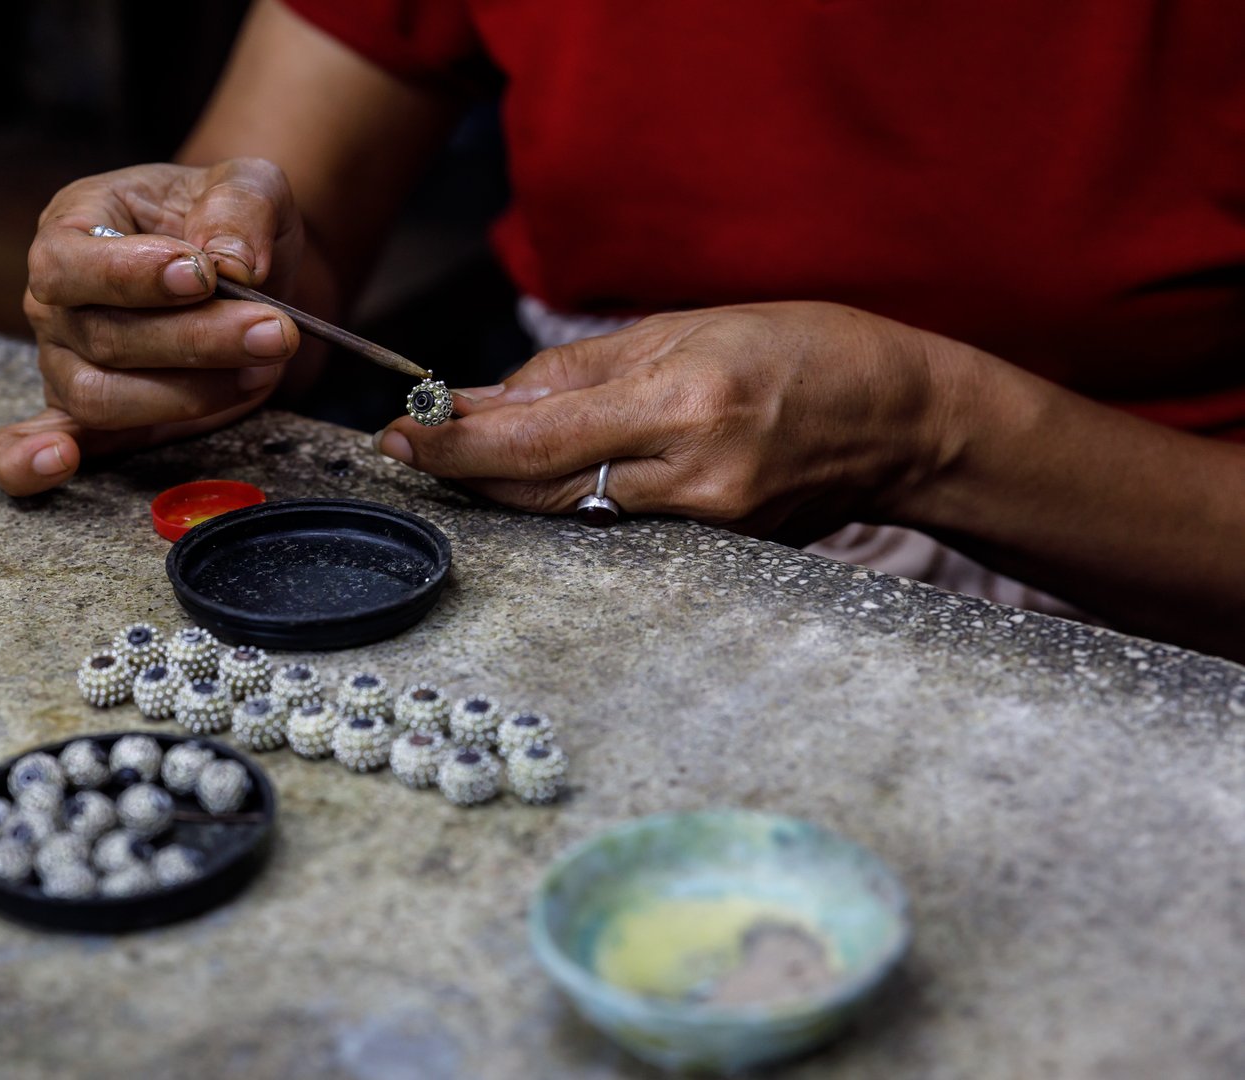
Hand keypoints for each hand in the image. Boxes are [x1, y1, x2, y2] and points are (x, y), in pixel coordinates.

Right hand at [0, 159, 306, 495]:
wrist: (250, 274)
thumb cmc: (230, 221)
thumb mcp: (250, 185)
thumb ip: (242, 207)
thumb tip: (233, 261)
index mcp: (77, 225)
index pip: (72, 260)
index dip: (132, 275)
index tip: (205, 275)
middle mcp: (57, 300)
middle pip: (101, 336)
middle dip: (194, 339)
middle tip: (274, 330)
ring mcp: (65, 362)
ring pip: (102, 397)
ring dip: (185, 393)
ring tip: (256, 369)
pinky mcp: (88, 417)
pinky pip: (31, 448)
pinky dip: (30, 465)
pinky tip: (58, 463)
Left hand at [373, 302, 956, 542]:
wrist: (904, 421)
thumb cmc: (805, 352)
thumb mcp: (687, 328)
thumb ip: (580, 372)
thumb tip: (488, 400)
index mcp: (684, 402)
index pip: (538, 438)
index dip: (456, 445)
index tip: (401, 436)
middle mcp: (693, 475)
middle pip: (542, 489)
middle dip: (467, 469)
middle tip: (414, 445)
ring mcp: (708, 524)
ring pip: (572, 513)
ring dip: (511, 487)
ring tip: (471, 453)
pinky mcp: (719, 551)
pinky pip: (618, 526)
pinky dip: (571, 500)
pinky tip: (546, 477)